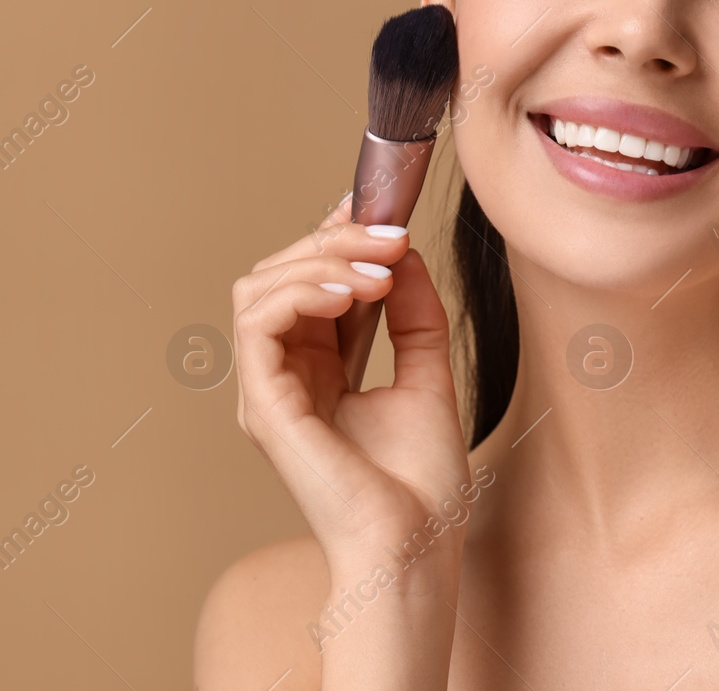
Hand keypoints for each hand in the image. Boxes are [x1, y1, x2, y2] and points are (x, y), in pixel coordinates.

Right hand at [231, 194, 470, 574]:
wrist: (415, 545)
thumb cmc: (420, 484)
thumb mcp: (428, 376)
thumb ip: (415, 317)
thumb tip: (403, 254)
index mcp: (318, 369)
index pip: (309, 282)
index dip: (334, 236)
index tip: (378, 206)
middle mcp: (285, 375)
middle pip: (279, 274)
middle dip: (334, 240)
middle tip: (391, 234)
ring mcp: (268, 391)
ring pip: (260, 287)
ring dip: (321, 261)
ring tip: (378, 268)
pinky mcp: (263, 405)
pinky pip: (258, 322)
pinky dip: (302, 292)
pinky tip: (353, 292)